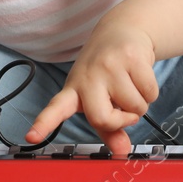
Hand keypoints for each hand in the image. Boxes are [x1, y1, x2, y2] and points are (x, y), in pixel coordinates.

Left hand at [25, 20, 157, 156]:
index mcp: (74, 89)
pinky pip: (150, 93)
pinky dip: (151, 93)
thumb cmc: (107, 71)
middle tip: (125, 111)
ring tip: (131, 86)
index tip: (31, 136)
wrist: (121, 30)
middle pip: (102, 118)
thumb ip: (109, 128)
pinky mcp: (131, 57)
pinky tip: (141, 78)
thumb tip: (121, 151)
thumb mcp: (101, 97)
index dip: (44, 123)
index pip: (56, 108)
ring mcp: (108, 65)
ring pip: (135, 108)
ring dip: (140, 104)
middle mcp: (88, 77)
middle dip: (122, 121)